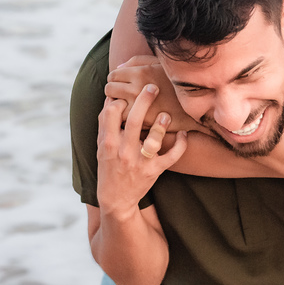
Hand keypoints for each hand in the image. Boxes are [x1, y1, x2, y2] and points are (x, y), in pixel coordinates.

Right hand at [96, 83, 187, 219]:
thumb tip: (111, 96)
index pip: (112, 113)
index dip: (120, 100)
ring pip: (154, 140)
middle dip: (144, 100)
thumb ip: (105, 123)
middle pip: (134, 120)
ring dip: (162, 124)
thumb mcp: (101, 146)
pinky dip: (180, 145)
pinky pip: (171, 156)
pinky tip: (182, 134)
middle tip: (153, 86)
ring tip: (166, 114)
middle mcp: (124, 151)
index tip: (127, 96)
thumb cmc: (108, 166)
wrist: (116, 198)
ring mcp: (140, 162)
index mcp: (108, 143)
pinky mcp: (155, 171)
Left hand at [106, 56, 203, 133]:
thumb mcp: (162, 65)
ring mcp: (138, 104)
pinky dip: (122, 118)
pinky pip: (120, 117)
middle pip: (110, 88)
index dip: (116, 80)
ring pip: (112, 104)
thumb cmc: (178, 85)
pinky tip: (129, 118)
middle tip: (122, 97)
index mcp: (142, 71)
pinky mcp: (141, 119)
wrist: (194, 108)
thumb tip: (119, 67)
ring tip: (125, 107)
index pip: (114, 74)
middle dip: (113, 92)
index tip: (122, 85)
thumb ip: (139, 61)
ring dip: (116, 105)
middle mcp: (137, 86)